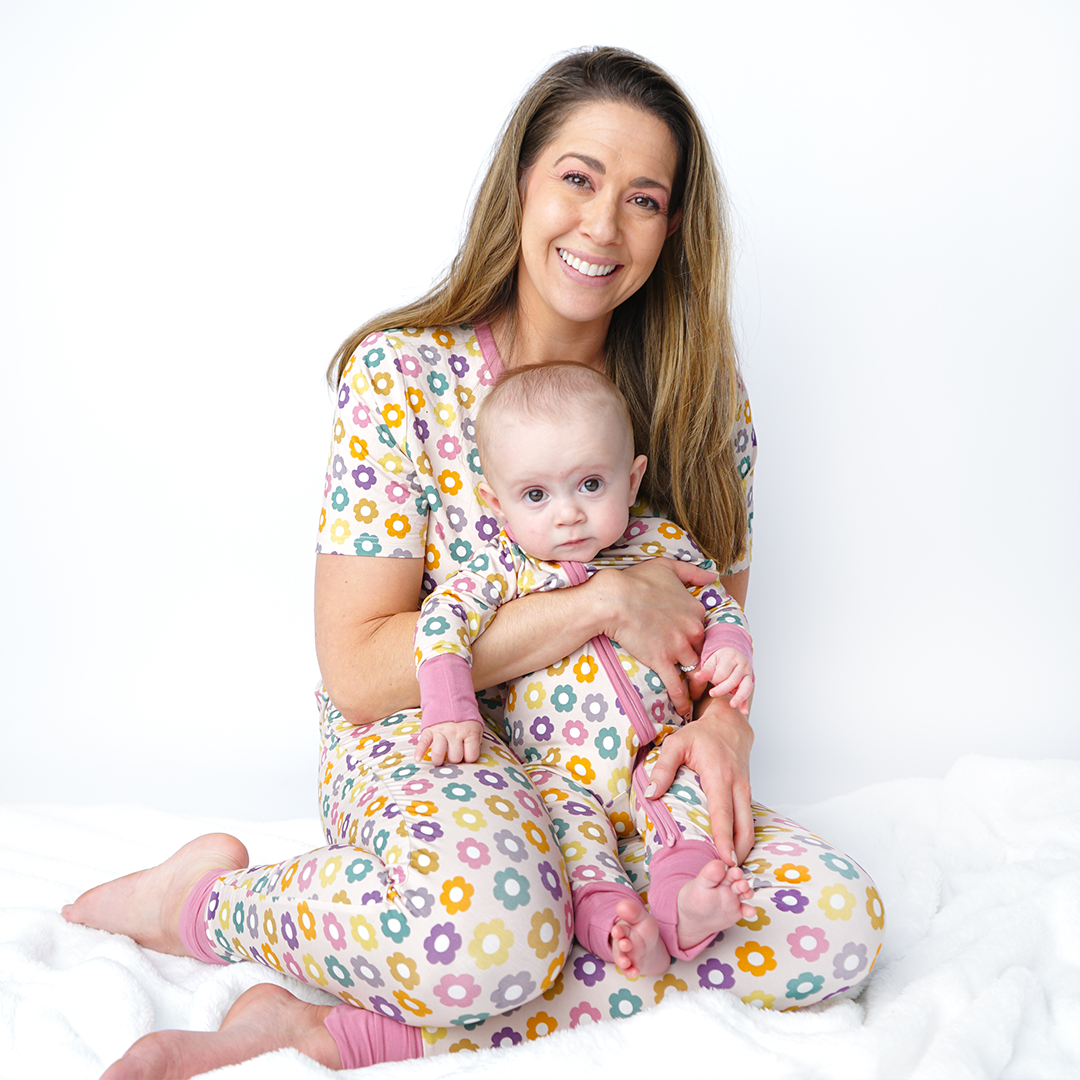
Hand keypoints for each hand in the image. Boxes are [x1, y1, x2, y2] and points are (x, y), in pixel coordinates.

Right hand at [414, 720, 483, 764]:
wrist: (451, 700)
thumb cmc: (465, 720)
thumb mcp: (476, 728)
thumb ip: (475, 743)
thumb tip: (469, 760)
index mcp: (469, 732)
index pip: (471, 756)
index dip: (469, 758)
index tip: (466, 755)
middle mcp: (455, 732)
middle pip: (454, 757)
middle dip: (454, 760)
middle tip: (454, 754)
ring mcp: (441, 731)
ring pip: (438, 753)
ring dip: (439, 760)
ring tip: (440, 760)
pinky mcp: (429, 730)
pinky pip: (423, 742)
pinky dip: (419, 752)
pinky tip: (418, 759)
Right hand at [592, 559, 715, 719]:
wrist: (613, 598)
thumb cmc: (636, 580)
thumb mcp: (668, 567)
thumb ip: (693, 571)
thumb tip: (712, 574)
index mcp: (696, 610)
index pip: (705, 630)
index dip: (699, 640)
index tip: (696, 647)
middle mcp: (692, 630)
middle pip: (703, 652)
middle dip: (703, 664)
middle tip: (701, 675)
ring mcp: (678, 648)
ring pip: (694, 671)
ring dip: (696, 684)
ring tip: (696, 695)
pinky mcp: (662, 661)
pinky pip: (677, 686)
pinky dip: (681, 700)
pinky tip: (683, 710)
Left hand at [644, 695, 754, 864]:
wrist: (729, 723)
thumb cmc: (702, 734)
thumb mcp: (676, 743)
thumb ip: (662, 768)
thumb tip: (651, 794)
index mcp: (719, 776)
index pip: (723, 813)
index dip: (724, 839)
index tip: (726, 861)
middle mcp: (738, 786)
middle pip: (744, 827)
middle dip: (738, 853)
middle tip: (728, 877)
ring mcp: (746, 791)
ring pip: (750, 827)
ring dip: (742, 849)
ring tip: (729, 871)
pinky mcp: (747, 794)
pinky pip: (748, 820)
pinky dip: (743, 838)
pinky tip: (732, 851)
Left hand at [692, 646, 753, 714]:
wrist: (733, 654)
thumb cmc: (721, 659)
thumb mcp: (712, 661)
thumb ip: (706, 670)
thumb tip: (697, 676)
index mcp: (731, 657)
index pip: (723, 672)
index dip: (715, 679)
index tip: (710, 680)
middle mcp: (742, 665)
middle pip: (733, 680)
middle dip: (722, 689)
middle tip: (712, 694)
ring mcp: (748, 674)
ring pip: (746, 687)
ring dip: (739, 697)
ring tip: (732, 705)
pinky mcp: (749, 683)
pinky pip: (748, 694)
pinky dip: (746, 703)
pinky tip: (743, 711)